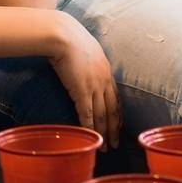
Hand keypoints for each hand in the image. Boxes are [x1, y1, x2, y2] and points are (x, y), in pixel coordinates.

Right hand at [48, 13, 119, 147]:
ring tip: (104, 147)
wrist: (62, 35)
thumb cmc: (69, 37)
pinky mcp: (81, 91)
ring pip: (102, 115)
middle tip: (115, 144)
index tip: (118, 126)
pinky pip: (87, 113)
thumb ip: (87, 59)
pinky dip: (90, 127)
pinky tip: (91, 137)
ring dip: (104, 133)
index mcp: (106, 71)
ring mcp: (94, 86)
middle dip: (114, 129)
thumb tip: (80, 65)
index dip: (118, 114)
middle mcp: (104, 81)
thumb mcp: (84, 48)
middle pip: (113, 110)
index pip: (116, 98)